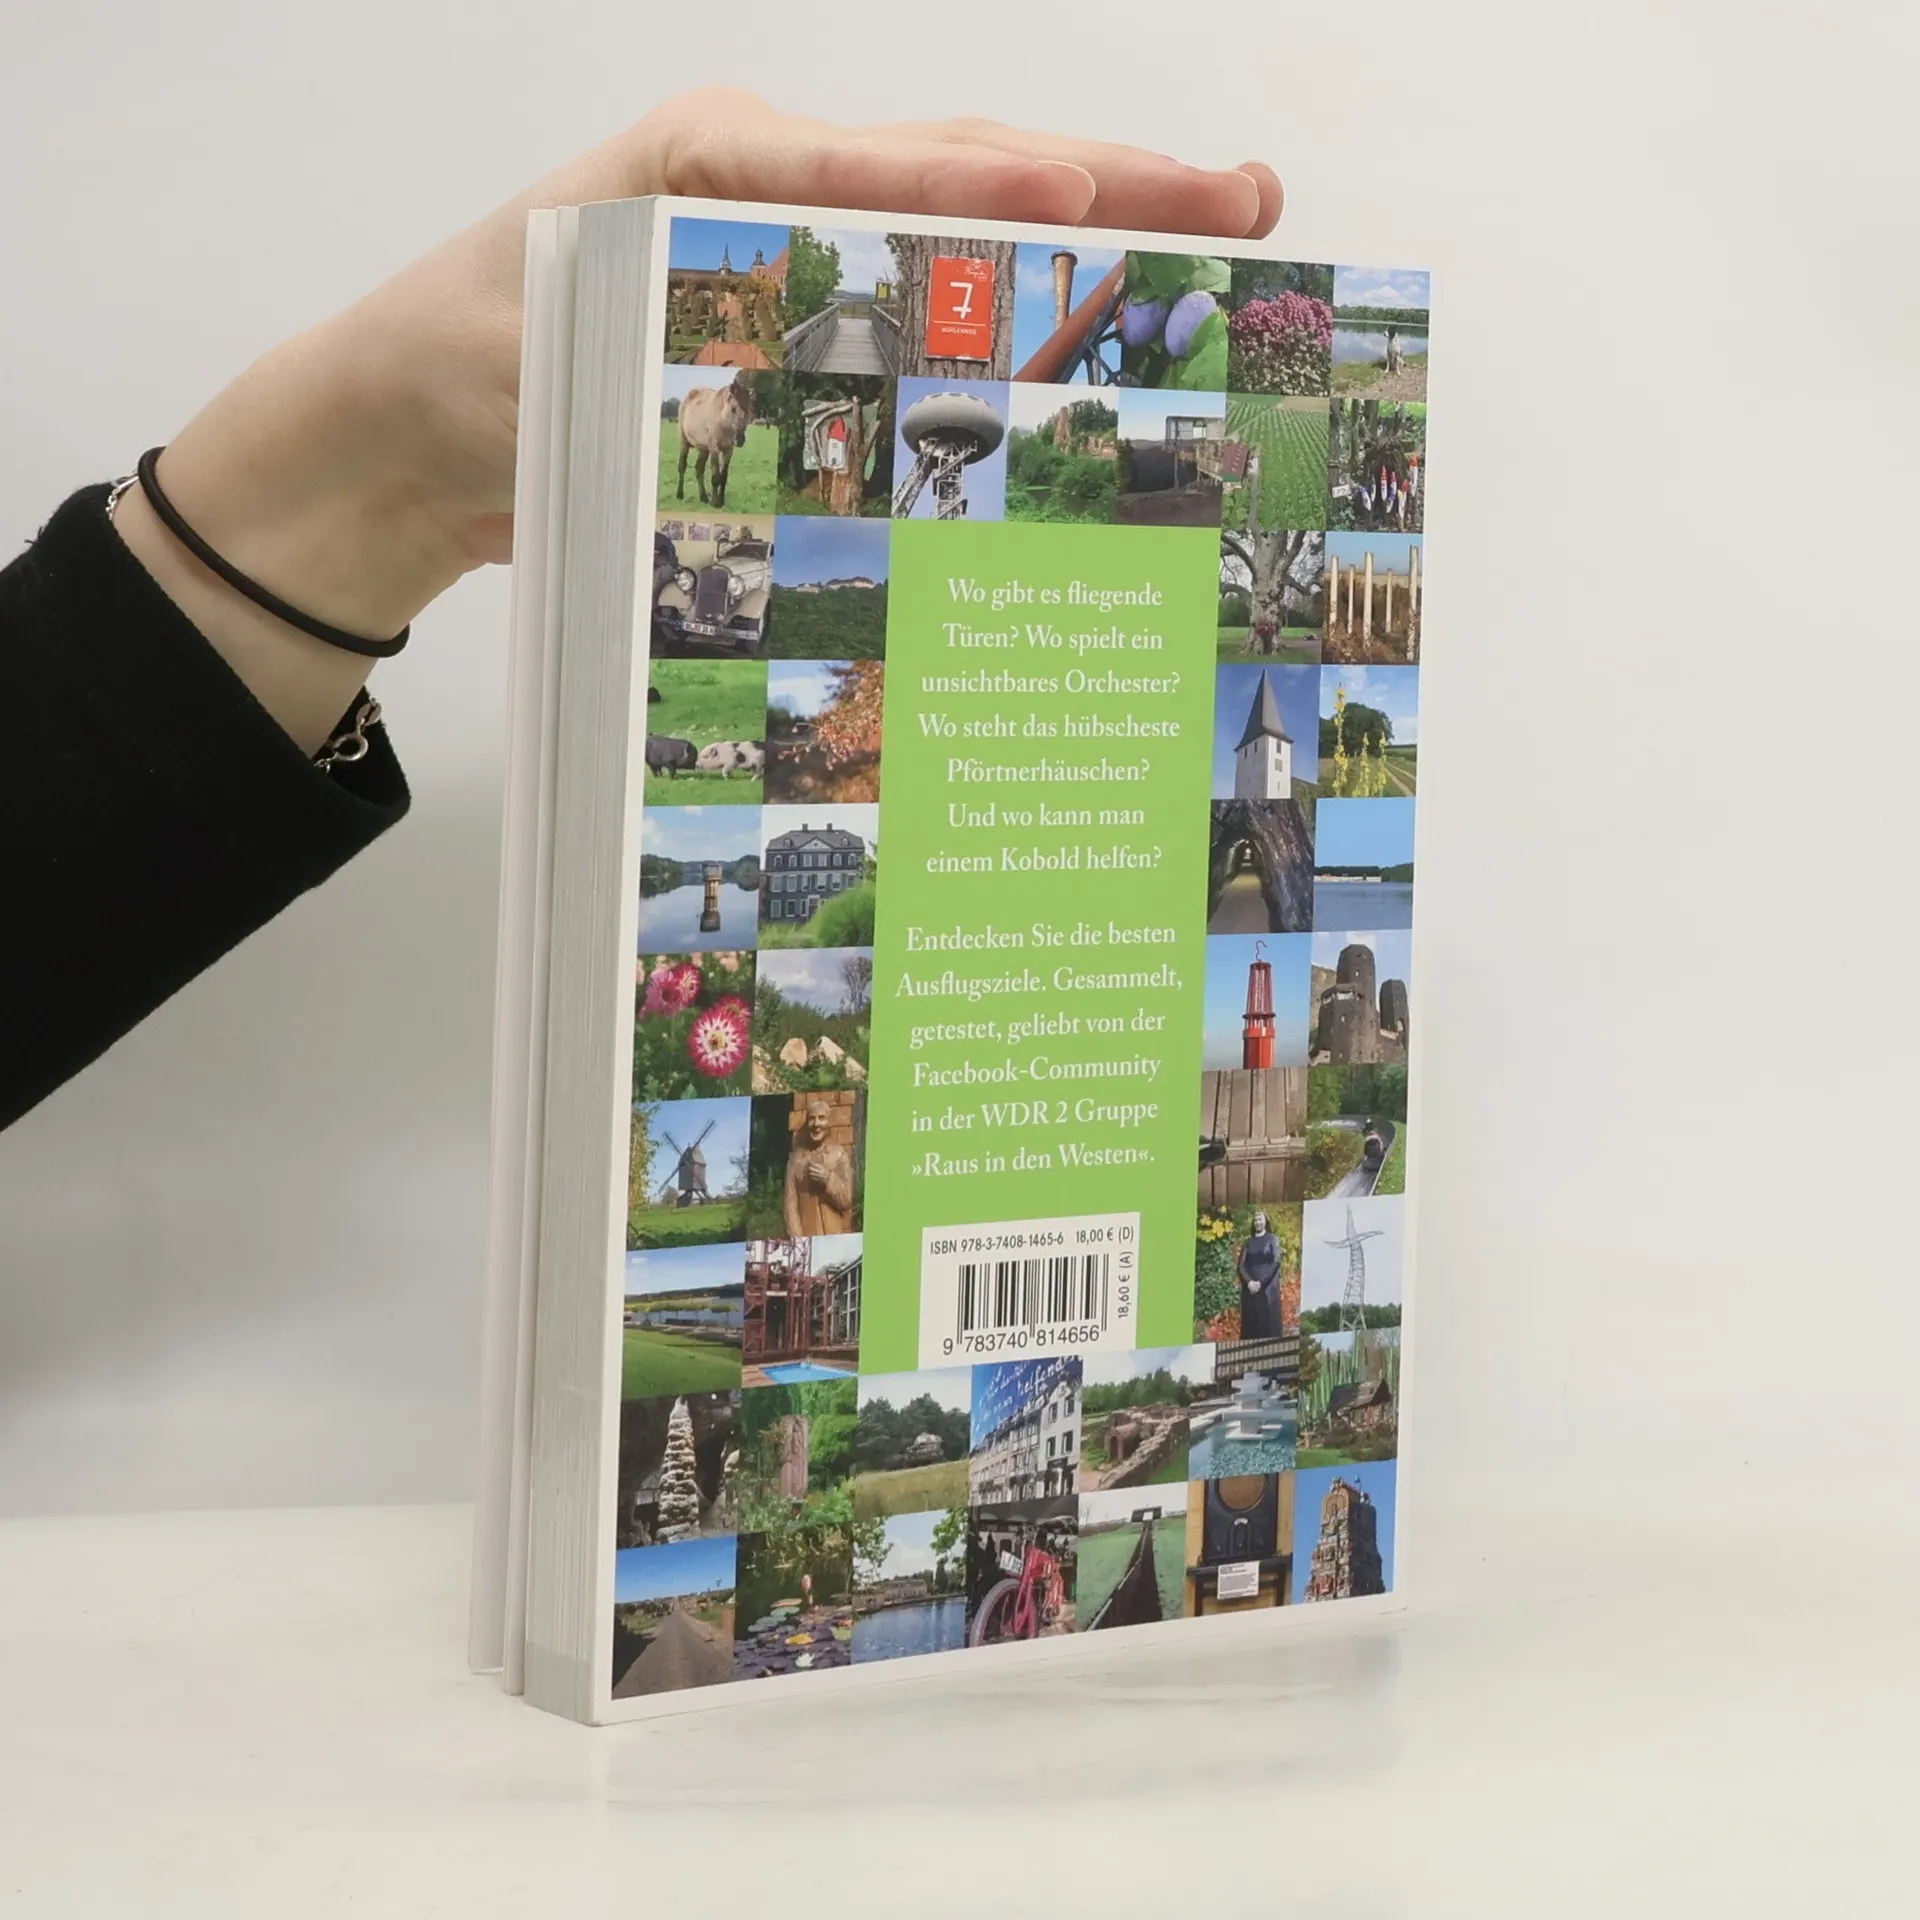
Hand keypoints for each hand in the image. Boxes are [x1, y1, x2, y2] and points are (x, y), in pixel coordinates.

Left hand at [117, 90, 1279, 749]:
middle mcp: (772, 194)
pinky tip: (1094, 358)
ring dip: (1090, 251)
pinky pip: (926, 322)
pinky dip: (1013, 336)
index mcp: (711, 163)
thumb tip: (842, 360)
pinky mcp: (804, 336)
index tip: (1088, 201)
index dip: (989, 190)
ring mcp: (797, 260)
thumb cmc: (458, 372)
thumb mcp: (555, 337)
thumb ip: (687, 330)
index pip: (879, 163)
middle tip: (1244, 201)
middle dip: (1109, 189)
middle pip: (961, 175)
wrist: (407, 441)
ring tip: (1216, 249)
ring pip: (965, 238)